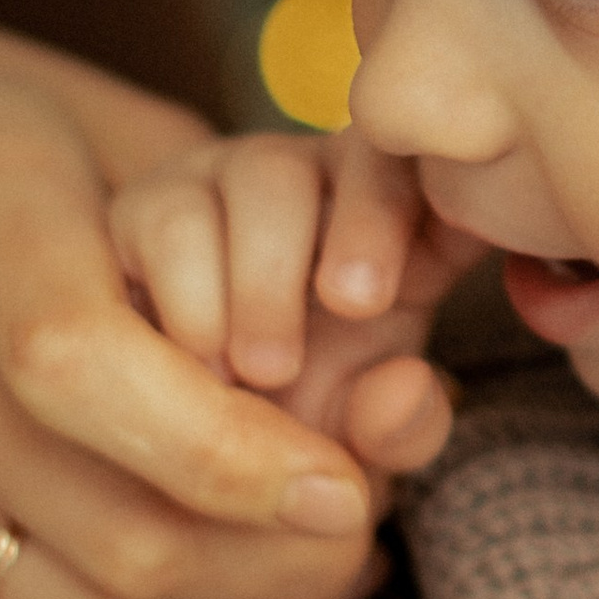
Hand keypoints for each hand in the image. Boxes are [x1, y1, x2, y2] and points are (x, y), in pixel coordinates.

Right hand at [107, 120, 480, 472]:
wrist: (183, 444)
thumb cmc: (294, 430)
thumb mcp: (357, 440)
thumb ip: (398, 427)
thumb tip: (408, 387)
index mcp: (407, 226)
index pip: (446, 177)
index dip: (443, 201)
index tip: (390, 297)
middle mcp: (327, 184)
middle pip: (367, 154)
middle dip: (366, 228)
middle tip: (341, 323)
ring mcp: (238, 182)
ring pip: (265, 174)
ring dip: (265, 279)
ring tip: (261, 373)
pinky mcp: (152, 205)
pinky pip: (170, 215)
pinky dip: (191, 295)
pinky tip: (202, 360)